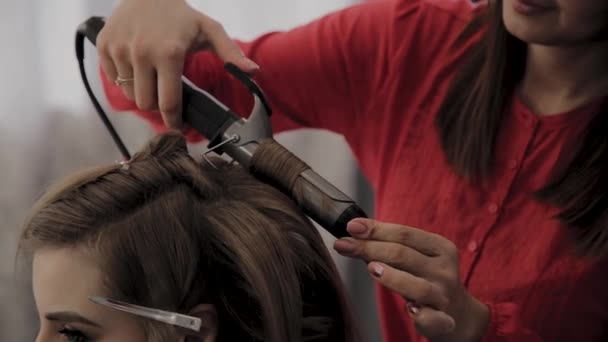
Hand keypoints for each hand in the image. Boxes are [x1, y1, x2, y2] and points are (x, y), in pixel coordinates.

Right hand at [97, 0, 259, 127]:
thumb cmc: (181, 15)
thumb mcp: (209, 30)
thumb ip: (231, 53)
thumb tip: (253, 71)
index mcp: (169, 54)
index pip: (168, 103)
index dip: (173, 121)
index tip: (177, 126)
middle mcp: (141, 53)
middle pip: (146, 104)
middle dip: (157, 106)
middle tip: (165, 97)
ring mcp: (119, 50)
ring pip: (129, 94)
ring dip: (141, 92)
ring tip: (152, 77)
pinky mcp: (104, 47)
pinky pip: (112, 79)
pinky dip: (124, 79)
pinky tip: (137, 67)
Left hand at [333, 218, 489, 341]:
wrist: (458, 313)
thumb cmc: (426, 277)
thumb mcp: (415, 256)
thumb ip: (389, 244)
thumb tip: (353, 231)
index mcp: (440, 248)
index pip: (405, 234)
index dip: (376, 229)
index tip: (351, 226)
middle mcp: (444, 270)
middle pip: (404, 255)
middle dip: (370, 248)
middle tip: (344, 245)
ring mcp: (443, 296)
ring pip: (417, 286)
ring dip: (392, 276)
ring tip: (371, 269)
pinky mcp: (443, 321)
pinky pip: (431, 318)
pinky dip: (421, 315)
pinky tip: (409, 310)